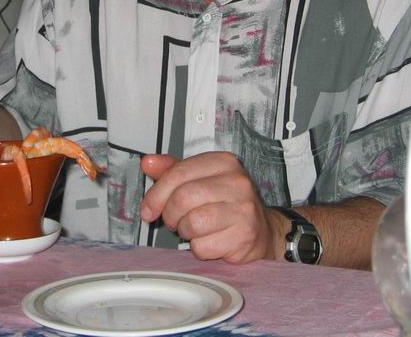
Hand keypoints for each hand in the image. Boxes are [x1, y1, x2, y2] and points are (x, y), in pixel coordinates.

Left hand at [140, 152, 277, 263]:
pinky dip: (199, 248)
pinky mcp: (245, 236)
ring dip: (185, 232)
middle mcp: (236, 182)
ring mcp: (244, 209)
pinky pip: (203, 246)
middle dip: (170, 215)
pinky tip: (209, 241)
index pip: (177, 173)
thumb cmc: (226, 202)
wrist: (262, 230)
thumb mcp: (200, 179)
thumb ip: (173, 170)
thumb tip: (147, 163)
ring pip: (192, 223)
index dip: (156, 195)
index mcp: (223, 162)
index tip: (148, 209)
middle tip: (173, 221)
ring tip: (194, 229)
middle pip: (182, 198)